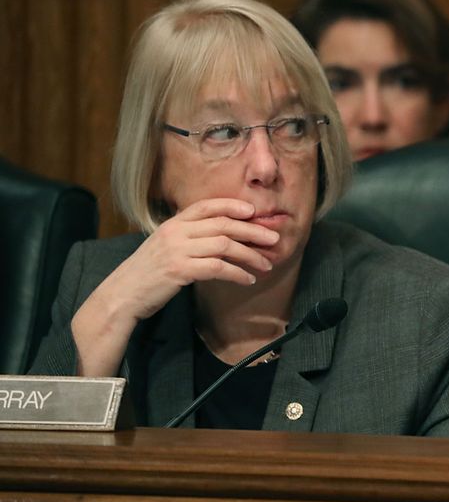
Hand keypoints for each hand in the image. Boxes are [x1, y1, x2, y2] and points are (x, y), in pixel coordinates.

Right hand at [71, 198, 277, 375]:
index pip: (207, 206)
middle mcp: (176, 232)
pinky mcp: (179, 270)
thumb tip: (225, 237)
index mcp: (173, 223)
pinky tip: (248, 279)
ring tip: (266, 264)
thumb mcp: (165, 246)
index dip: (232, 206)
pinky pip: (217, 268)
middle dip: (253, 230)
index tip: (253, 212)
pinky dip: (237, 273)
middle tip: (274, 239)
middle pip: (223, 224)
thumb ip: (190, 237)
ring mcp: (177, 250)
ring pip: (225, 245)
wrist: (121, 295)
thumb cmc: (148, 273)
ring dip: (250, 255)